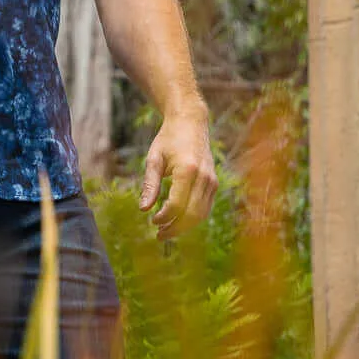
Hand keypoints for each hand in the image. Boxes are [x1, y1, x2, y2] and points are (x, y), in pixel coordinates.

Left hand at [139, 109, 216, 240]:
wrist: (190, 123)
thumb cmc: (168, 139)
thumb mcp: (154, 159)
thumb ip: (150, 185)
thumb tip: (143, 209)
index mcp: (187, 170)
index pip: (177, 204)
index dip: (164, 217)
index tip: (152, 221)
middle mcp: (204, 178)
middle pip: (192, 214)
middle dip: (176, 228)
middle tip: (159, 235)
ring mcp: (212, 181)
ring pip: (201, 214)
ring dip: (185, 226)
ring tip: (166, 231)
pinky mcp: (214, 184)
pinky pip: (206, 207)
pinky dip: (193, 218)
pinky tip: (178, 220)